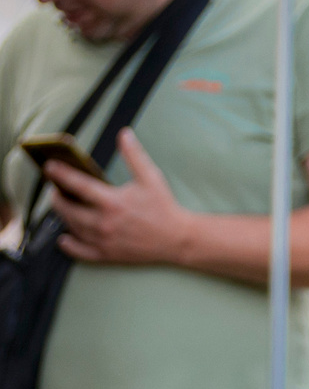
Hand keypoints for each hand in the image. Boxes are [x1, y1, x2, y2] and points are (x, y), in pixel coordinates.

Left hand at [52, 130, 197, 264]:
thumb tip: (124, 134)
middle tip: (55, 189)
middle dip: (56, 197)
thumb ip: (134, 155)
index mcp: (112, 202)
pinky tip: (65, 237)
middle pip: (66, 208)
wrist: (179, 239)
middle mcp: (104, 222)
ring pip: (70, 227)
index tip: (50, 167)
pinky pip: (79, 251)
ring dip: (62, 215)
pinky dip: (68, 245)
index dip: (60, 173)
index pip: (77, 184)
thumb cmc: (164, 209)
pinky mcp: (107, 254)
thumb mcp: (151, 178)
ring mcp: (104, 240)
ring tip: (62, 206)